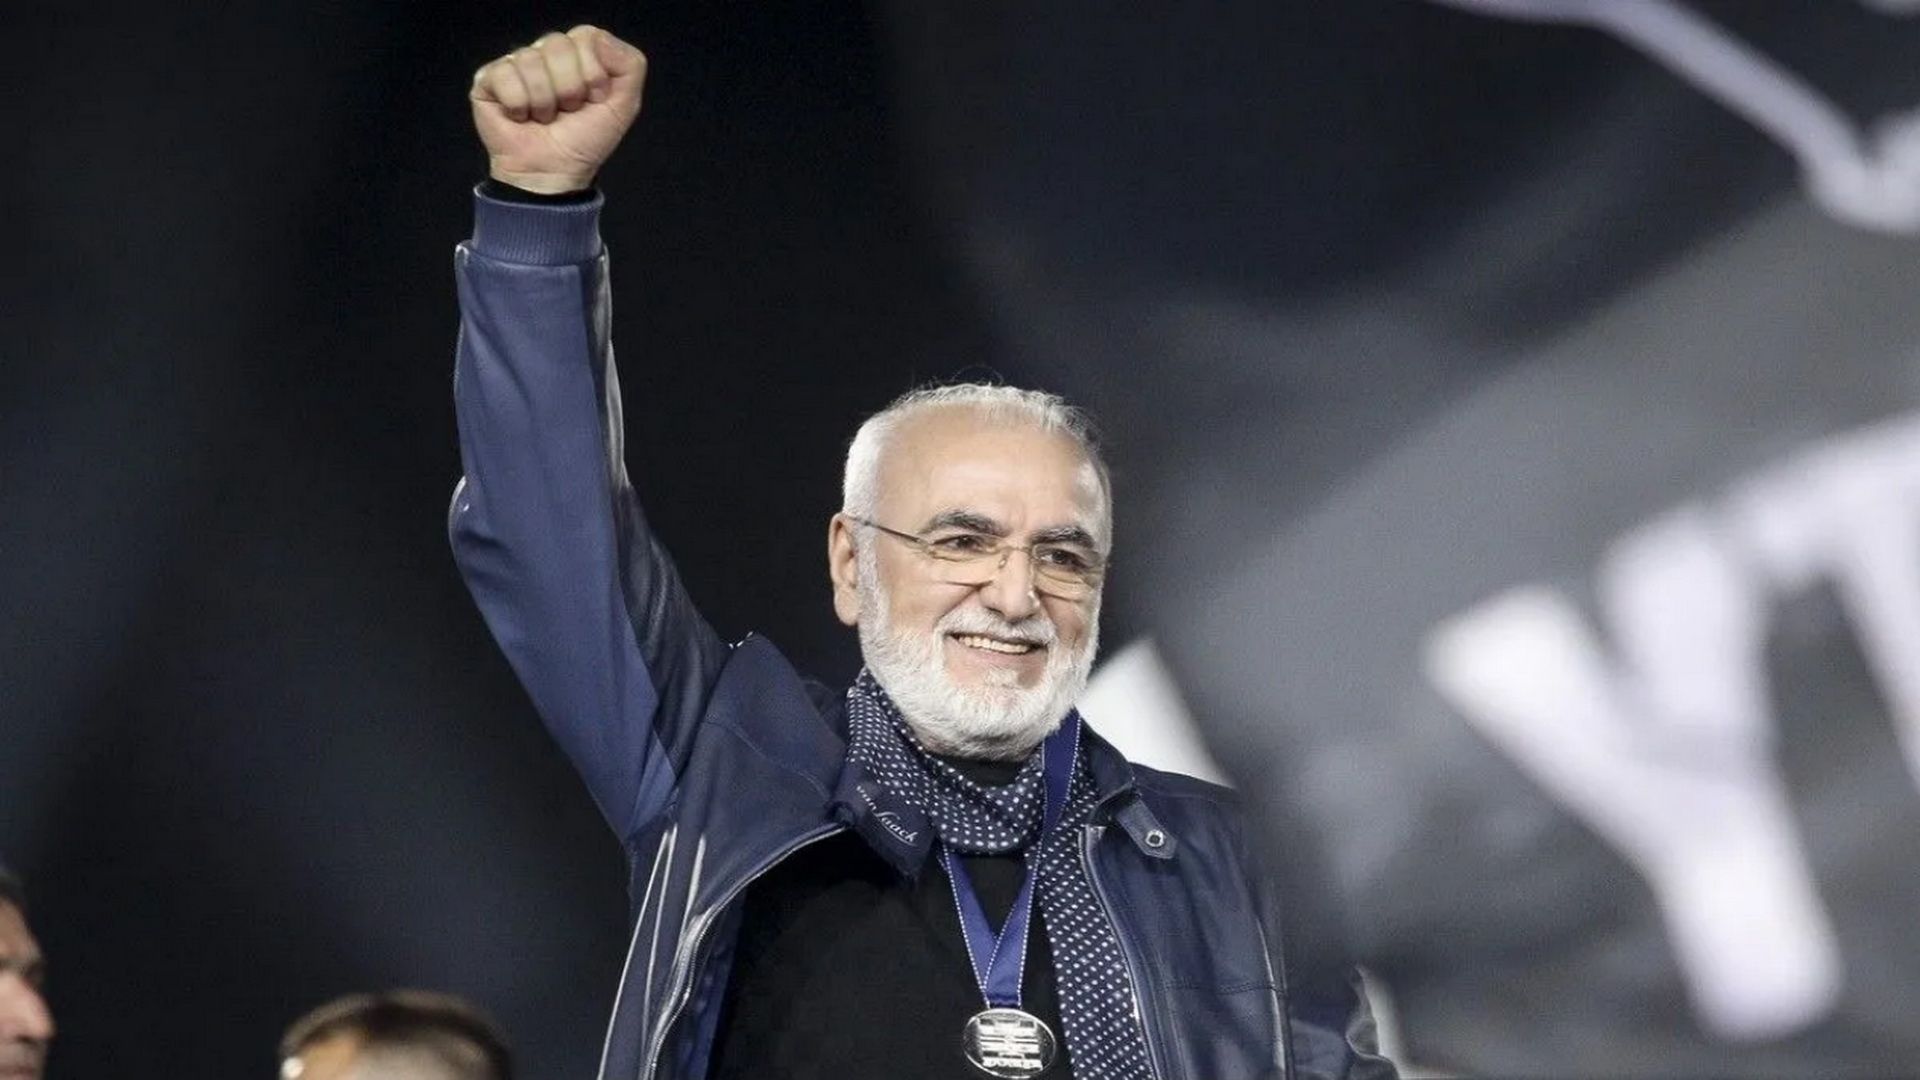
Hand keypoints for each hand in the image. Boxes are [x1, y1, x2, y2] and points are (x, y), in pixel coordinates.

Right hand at [470, 26, 646, 193]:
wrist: (554, 174)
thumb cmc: (584, 142)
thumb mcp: (624, 106)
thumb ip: (630, 65)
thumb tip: (598, 38)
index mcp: (577, 54)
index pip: (586, 37)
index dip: (592, 73)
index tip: (593, 100)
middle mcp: (545, 54)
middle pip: (557, 44)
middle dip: (569, 88)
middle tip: (566, 111)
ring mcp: (515, 65)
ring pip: (531, 62)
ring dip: (544, 102)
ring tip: (543, 118)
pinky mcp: (488, 80)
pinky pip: (505, 76)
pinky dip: (518, 105)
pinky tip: (520, 117)